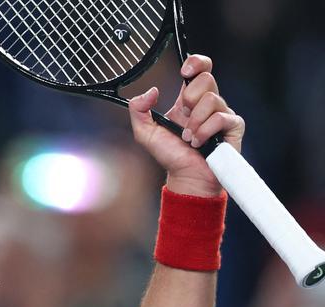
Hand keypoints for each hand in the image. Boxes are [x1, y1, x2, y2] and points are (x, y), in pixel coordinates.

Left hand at [128, 55, 244, 196]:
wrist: (186, 177)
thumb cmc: (170, 156)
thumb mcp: (145, 133)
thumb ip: (138, 110)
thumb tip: (151, 91)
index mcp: (188, 100)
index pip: (200, 69)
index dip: (196, 63)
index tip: (184, 72)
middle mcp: (206, 103)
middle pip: (206, 79)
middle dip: (190, 99)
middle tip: (184, 118)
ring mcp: (222, 113)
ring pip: (212, 99)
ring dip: (195, 122)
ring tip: (189, 138)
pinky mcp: (233, 125)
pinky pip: (220, 117)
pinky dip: (205, 131)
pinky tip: (199, 143)